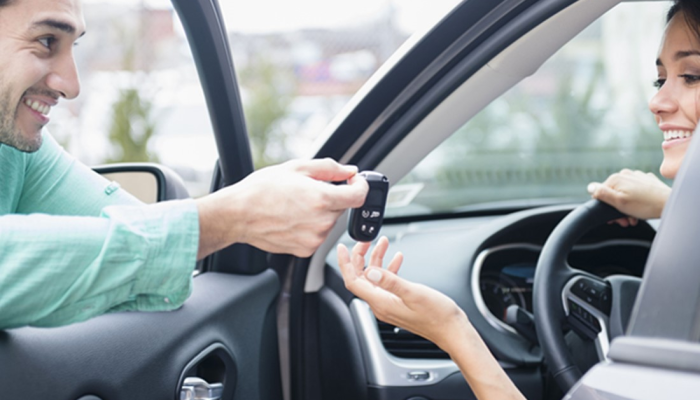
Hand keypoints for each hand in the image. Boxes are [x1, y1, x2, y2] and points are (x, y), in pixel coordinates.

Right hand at [197, 158, 368, 258]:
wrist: (238, 215)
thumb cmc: (262, 190)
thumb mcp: (296, 168)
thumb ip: (329, 169)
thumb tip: (349, 171)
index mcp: (322, 199)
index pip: (359, 195)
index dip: (360, 185)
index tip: (354, 180)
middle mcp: (321, 222)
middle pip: (342, 207)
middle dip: (332, 197)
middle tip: (308, 190)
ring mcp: (314, 238)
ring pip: (330, 222)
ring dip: (321, 212)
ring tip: (296, 205)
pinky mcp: (306, 250)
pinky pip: (318, 235)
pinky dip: (311, 226)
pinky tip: (292, 218)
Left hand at [338, 236, 469, 352]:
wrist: (451, 330)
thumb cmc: (437, 315)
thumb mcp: (413, 293)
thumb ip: (390, 281)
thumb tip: (370, 271)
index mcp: (380, 303)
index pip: (353, 281)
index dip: (345, 263)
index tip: (343, 248)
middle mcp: (381, 305)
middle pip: (361, 277)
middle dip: (361, 257)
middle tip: (367, 241)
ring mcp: (389, 304)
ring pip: (374, 278)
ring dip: (377, 259)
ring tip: (383, 243)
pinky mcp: (398, 303)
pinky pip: (387, 283)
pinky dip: (389, 268)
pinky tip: (397, 259)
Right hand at [587, 169, 670, 221]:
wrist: (669, 203)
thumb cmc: (645, 205)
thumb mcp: (619, 202)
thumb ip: (602, 193)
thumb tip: (589, 187)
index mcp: (615, 178)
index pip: (600, 194)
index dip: (605, 208)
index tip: (613, 218)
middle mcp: (625, 174)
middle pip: (612, 194)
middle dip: (616, 209)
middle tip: (625, 221)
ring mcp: (637, 176)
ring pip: (624, 193)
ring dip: (626, 207)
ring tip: (633, 217)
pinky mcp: (647, 181)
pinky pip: (636, 191)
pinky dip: (635, 201)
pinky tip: (640, 209)